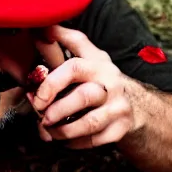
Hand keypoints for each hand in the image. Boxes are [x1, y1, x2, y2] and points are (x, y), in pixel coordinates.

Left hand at [28, 25, 140, 148]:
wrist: (135, 104)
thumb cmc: (99, 77)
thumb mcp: (87, 55)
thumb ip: (63, 40)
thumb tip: (38, 29)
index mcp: (97, 63)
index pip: (74, 67)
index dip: (52, 81)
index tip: (35, 94)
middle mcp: (110, 84)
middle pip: (83, 97)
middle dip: (57, 109)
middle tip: (41, 116)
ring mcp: (118, 107)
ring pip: (90, 123)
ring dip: (64, 130)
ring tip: (48, 129)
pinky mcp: (121, 128)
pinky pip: (96, 140)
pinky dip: (76, 142)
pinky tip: (64, 139)